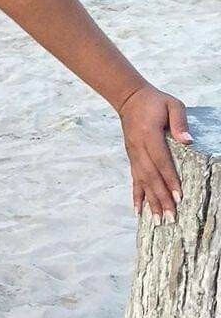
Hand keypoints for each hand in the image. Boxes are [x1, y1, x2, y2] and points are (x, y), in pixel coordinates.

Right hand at [116, 85, 191, 220]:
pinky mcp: (131, 157)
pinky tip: (138, 209)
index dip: (170, 179)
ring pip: (142, 181)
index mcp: (149, 135)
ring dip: (150, 201)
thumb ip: (180, 122)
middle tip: (170, 216)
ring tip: (156, 219)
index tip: (178, 196)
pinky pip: (134, 179)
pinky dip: (136, 195)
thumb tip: (188, 141)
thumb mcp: (172, 104)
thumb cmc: (155, 101)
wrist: (129, 98)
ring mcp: (133, 154)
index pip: (161, 161)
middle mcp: (139, 148)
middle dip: (160, 198)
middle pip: (150, 176)